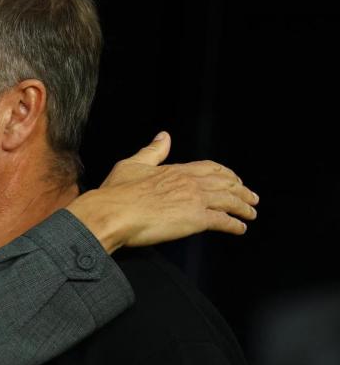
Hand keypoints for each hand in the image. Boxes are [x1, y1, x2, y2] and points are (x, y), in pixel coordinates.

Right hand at [66, 132, 258, 252]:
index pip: (209, 168)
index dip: (225, 174)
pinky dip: (235, 225)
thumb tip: (164, 136)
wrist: (112, 212)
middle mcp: (190, 182)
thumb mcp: (132, 165)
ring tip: (251, 213)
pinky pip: (223, 221)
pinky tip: (240, 228)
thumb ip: (152, 151)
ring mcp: (195, 200)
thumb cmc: (117, 192)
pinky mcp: (196, 219)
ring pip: (229, 201)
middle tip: (251, 197)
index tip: (232, 179)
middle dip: (241, 190)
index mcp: (176, 170)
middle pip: (225, 183)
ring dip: (243, 207)